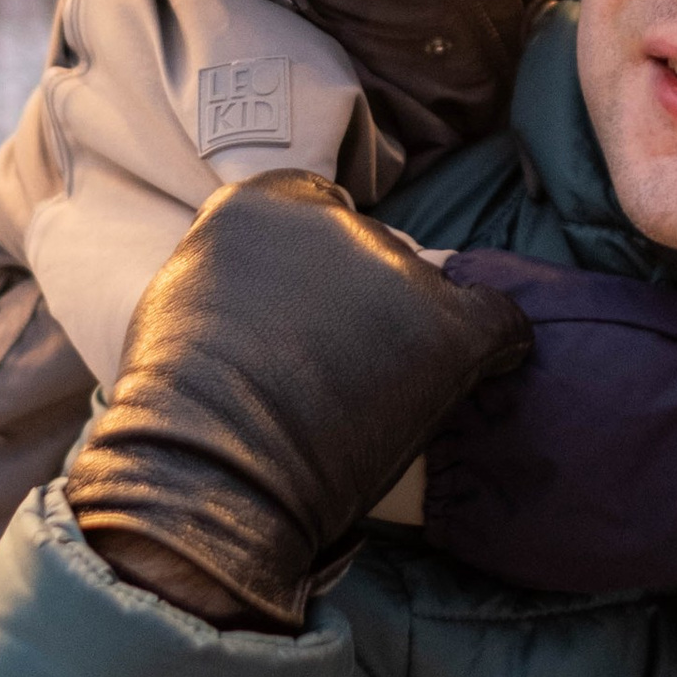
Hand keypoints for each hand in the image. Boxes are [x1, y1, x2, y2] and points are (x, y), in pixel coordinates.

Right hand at [66, 173, 531, 630]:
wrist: (209, 474)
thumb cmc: (177, 410)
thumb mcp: (185, 301)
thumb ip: (236, 270)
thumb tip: (263, 288)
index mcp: (260, 202)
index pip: (315, 209)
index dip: (320, 264)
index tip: (313, 312)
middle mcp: (332, 221)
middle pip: (372, 249)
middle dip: (362, 302)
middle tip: (336, 374)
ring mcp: (393, 270)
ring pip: (425, 291)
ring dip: (408, 335)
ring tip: (374, 402)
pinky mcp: (446, 327)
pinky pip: (499, 322)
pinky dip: (494, 349)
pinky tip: (478, 375)